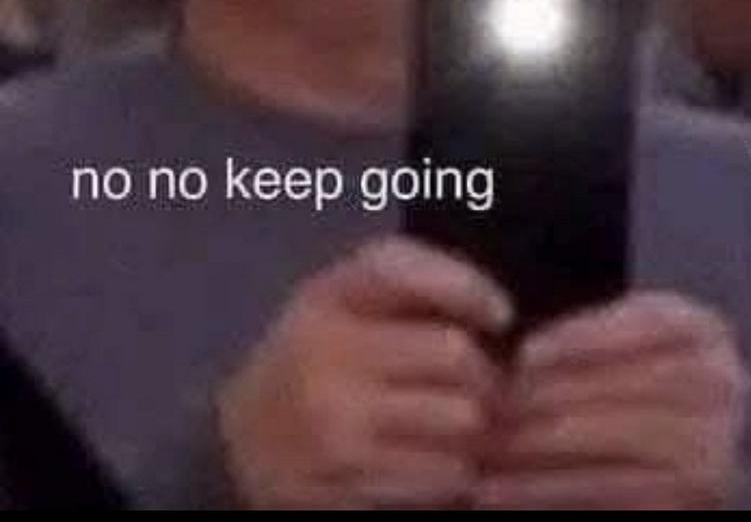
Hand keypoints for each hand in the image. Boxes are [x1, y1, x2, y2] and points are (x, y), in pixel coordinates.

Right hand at [217, 237, 511, 509]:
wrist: (239, 441)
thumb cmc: (320, 350)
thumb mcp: (347, 293)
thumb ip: (418, 277)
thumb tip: (500, 313)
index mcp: (330, 296)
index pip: (409, 273)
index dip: (472, 290)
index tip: (500, 315)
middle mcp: (326, 357)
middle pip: (457, 356)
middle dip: (489, 370)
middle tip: (489, 382)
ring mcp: (332, 428)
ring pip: (461, 424)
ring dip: (480, 426)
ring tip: (468, 422)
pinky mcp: (342, 487)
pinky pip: (441, 478)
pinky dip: (458, 470)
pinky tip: (441, 457)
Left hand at [478, 293, 750, 510]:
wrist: (690, 448)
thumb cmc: (638, 380)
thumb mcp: (627, 339)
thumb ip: (590, 336)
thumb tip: (519, 360)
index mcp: (704, 331)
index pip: (643, 325)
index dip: (581, 338)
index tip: (525, 354)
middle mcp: (724, 385)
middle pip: (625, 385)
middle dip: (548, 398)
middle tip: (489, 407)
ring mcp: (716, 446)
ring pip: (614, 440)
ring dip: (540, 449)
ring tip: (486, 451)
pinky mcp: (695, 499)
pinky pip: (612, 493)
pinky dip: (550, 490)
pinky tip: (503, 492)